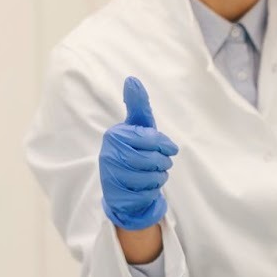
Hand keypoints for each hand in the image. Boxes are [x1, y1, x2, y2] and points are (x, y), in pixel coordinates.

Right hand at [99, 77, 179, 230]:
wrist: (122, 187)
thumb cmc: (135, 151)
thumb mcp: (138, 127)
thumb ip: (138, 105)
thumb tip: (132, 79)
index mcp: (115, 135)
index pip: (152, 140)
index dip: (166, 146)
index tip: (168, 148)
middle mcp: (109, 155)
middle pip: (154, 160)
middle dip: (163, 163)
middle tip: (159, 163)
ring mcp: (111, 177)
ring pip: (153, 178)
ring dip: (159, 178)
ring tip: (150, 174)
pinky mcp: (116, 196)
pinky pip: (148, 194)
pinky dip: (152, 192)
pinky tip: (143, 188)